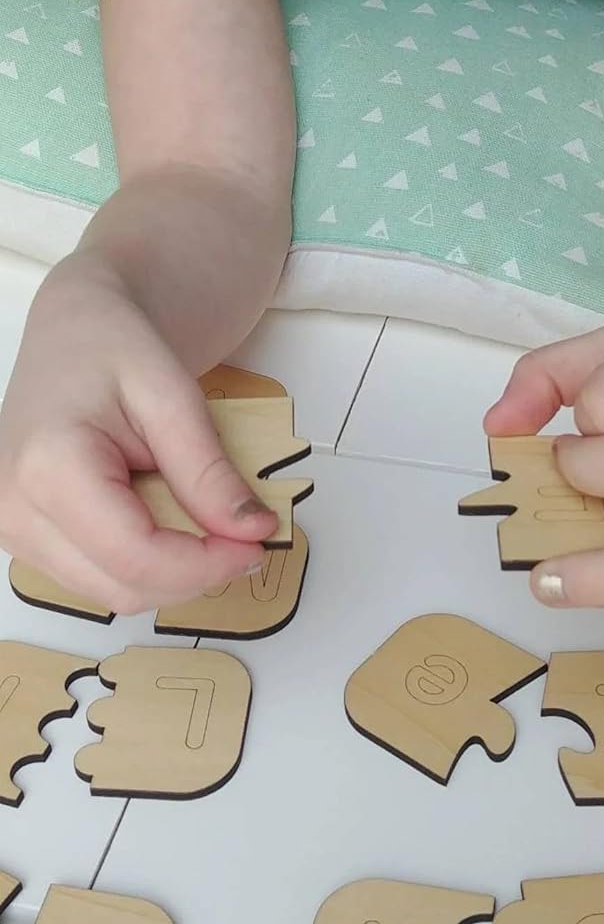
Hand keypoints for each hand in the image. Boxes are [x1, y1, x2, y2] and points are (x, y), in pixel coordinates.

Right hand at [0, 257, 277, 613]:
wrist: (72, 329)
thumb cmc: (111, 344)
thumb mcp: (173, 394)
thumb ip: (207, 469)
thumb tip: (250, 530)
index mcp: (48, 465)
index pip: (137, 556)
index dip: (208, 563)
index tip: (258, 541)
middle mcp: (13, 507)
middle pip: (124, 587)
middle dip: (196, 572)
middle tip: (245, 533)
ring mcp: (10, 527)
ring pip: (111, 594)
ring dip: (172, 572)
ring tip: (204, 518)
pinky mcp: (22, 536)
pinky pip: (95, 577)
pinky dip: (145, 563)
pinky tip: (167, 519)